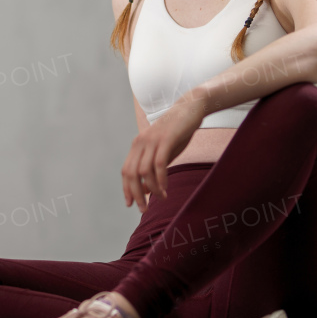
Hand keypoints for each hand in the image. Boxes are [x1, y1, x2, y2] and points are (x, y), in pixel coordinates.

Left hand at [121, 95, 205, 213]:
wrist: (190, 108)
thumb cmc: (178, 132)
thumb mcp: (163, 152)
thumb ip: (154, 169)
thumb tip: (146, 190)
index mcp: (137, 145)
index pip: (126, 171)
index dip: (126, 189)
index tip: (130, 204)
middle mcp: (140, 142)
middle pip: (131, 173)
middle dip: (136, 194)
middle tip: (143, 209)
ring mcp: (152, 140)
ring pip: (144, 171)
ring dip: (152, 189)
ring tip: (161, 198)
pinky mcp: (166, 139)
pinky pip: (159, 163)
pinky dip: (161, 179)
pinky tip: (165, 188)